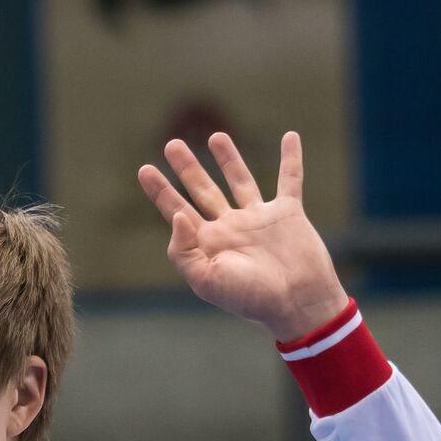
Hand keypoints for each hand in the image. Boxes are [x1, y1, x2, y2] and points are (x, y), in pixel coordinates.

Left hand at [137, 132, 347, 341]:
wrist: (297, 303)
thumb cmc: (250, 298)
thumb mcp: (205, 280)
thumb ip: (183, 250)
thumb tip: (177, 216)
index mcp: (208, 244)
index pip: (177, 210)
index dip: (160, 190)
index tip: (144, 170)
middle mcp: (230, 227)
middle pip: (203, 189)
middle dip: (187, 167)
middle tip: (171, 144)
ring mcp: (259, 219)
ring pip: (240, 180)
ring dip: (228, 158)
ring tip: (215, 136)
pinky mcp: (288, 213)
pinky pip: (290, 180)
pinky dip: (291, 158)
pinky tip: (290, 137)